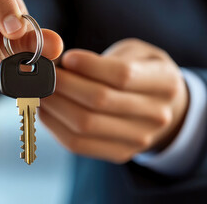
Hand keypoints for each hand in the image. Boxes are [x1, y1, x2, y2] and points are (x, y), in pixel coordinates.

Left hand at [39, 39, 188, 163]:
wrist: (165, 109)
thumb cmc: (142, 72)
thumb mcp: (136, 53)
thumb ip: (106, 57)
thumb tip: (64, 63)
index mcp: (165, 82)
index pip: (122, 75)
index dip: (89, 66)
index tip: (67, 57)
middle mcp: (157, 114)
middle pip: (100, 101)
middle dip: (64, 85)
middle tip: (44, 73)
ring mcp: (139, 138)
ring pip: (85, 125)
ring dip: (54, 105)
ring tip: (41, 89)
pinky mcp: (119, 154)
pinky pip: (78, 144)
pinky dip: (55, 126)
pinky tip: (45, 110)